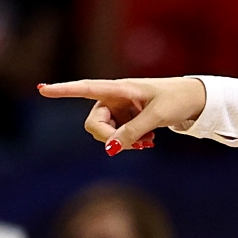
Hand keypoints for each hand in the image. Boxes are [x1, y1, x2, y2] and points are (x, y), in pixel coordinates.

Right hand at [37, 77, 206, 154]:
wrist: (196, 100)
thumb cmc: (178, 100)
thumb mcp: (157, 116)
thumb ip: (133, 132)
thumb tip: (110, 149)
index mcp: (120, 88)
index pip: (86, 89)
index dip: (63, 90)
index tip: (42, 89)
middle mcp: (115, 98)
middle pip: (95, 124)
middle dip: (110, 139)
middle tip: (135, 146)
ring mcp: (121, 109)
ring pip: (107, 134)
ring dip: (123, 143)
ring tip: (147, 144)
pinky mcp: (128, 119)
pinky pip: (119, 137)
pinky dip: (131, 143)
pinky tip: (148, 143)